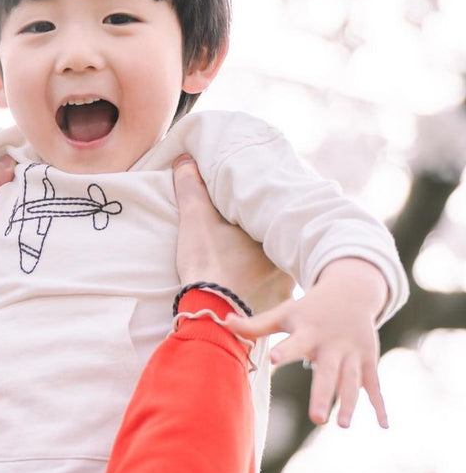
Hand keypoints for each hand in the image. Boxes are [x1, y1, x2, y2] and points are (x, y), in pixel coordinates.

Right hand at [172, 155, 293, 314]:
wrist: (208, 311)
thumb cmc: (207, 262)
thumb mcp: (195, 219)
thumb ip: (191, 188)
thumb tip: (185, 160)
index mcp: (275, 235)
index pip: (281, 218)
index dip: (271, 212)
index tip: (262, 210)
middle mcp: (287, 262)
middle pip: (282, 245)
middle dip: (270, 241)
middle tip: (252, 238)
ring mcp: (284, 289)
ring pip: (280, 272)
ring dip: (268, 269)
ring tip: (250, 266)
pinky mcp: (273, 311)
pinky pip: (274, 297)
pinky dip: (264, 292)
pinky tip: (250, 290)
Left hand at [226, 258, 389, 427]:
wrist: (352, 292)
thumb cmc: (310, 308)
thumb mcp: (285, 313)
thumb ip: (256, 324)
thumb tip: (223, 321)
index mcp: (309, 333)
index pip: (294, 343)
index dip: (284, 350)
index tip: (273, 357)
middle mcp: (332, 345)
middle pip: (327, 373)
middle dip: (323, 395)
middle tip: (316, 419)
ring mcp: (353, 354)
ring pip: (352, 382)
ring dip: (349, 404)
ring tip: (341, 425)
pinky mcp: (368, 361)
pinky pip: (374, 386)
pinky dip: (379, 406)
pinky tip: (383, 426)